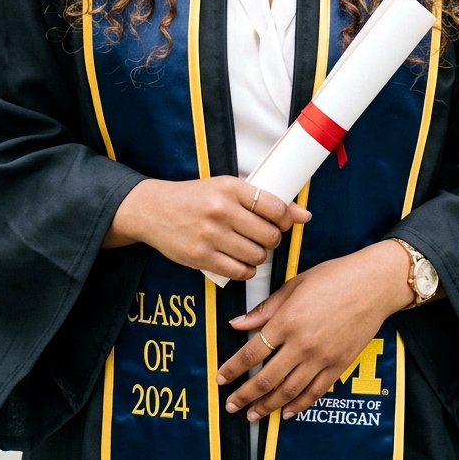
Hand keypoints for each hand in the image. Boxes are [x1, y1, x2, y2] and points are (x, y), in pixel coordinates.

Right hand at [103, 177, 309, 279]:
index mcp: (230, 187)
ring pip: (257, 256)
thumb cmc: (195, 198)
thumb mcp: (227, 189)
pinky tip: (240, 261)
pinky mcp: (200, 257)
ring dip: (259, 256)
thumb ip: (264, 201)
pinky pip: (239, 272)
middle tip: (263, 237)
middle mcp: (221, 210)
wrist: (153, 210)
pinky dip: (246, 270)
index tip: (282, 222)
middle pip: (269, 235)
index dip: (285, 219)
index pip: (275, 207)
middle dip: (272, 240)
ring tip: (250, 248)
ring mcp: (210, 235)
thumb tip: (304, 215)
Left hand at [216, 241, 411, 423]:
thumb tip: (237, 324)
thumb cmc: (333, 277)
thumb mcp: (294, 285)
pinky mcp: (339, 365)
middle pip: (266, 378)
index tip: (220, 379)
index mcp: (287, 320)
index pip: (252, 352)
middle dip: (245, 395)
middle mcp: (302, 343)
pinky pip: (315, 392)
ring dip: (267, 406)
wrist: (373, 284)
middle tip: (231, 405)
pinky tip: (286, 412)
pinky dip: (299, 405)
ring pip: (289, 391)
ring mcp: (322, 357)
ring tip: (253, 414)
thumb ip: (265, 309)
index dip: (233, 368)